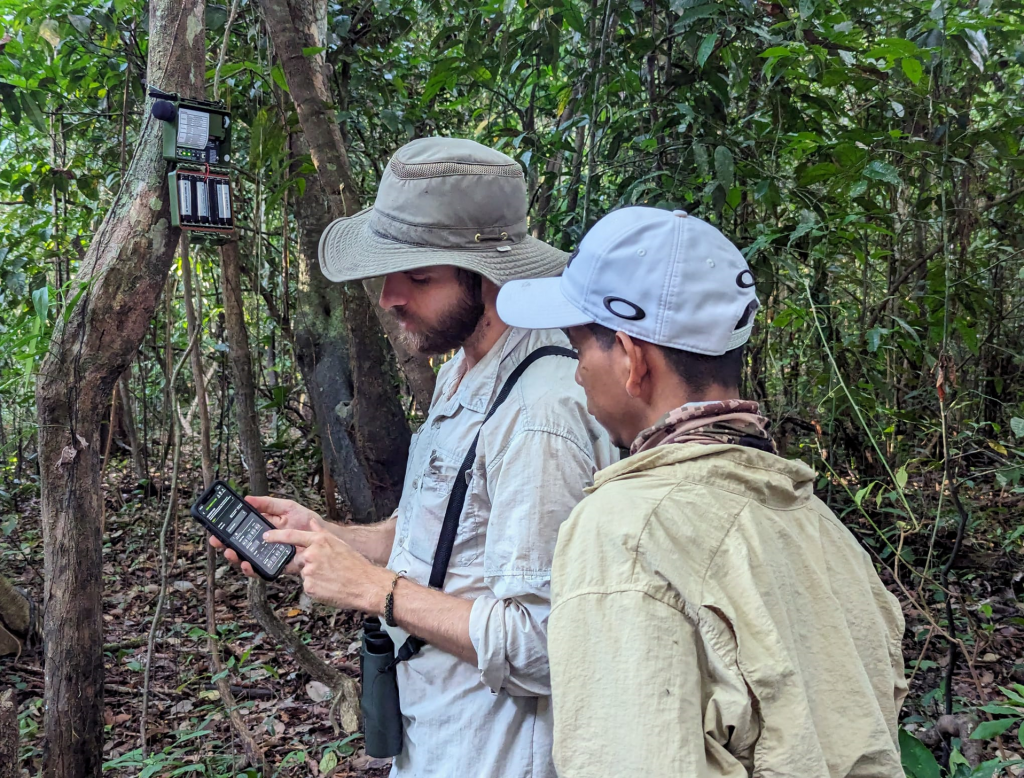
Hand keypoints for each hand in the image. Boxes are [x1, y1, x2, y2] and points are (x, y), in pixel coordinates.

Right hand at [208, 495, 320, 577]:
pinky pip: (262, 570)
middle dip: (226, 545)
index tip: (216, 529)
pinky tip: (248, 564)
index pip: (241, 530)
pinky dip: (253, 569)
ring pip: (247, 560)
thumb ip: (268, 503)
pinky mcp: (277, 566)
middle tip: (218, 542)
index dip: (227, 531)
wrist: (324, 537)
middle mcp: (264, 543)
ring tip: (232, 553)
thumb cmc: (306, 521)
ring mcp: (269, 555)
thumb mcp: (287, 507)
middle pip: (240, 546)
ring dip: (236, 558)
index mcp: (263, 527)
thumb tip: (248, 499)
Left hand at [263, 516, 391, 613]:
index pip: (292, 536)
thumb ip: (322, 532)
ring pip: (306, 574)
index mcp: (320, 541)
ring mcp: (310, 571)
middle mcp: (312, 554)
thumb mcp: (339, 543)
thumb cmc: (356, 565)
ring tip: (332, 578)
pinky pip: (308, 587)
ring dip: (315, 577)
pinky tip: (330, 587)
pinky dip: (317, 588)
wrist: (365, 585)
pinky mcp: (309, 587)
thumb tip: (312, 522)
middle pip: (301, 559)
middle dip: (310, 564)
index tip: (265, 536)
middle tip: (328, 569)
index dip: (276, 536)